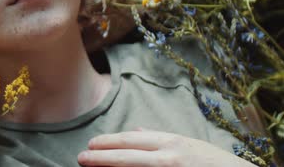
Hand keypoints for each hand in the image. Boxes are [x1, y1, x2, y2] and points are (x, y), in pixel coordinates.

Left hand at [77, 129, 254, 166]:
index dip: (109, 142)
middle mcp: (170, 158)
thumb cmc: (214, 163)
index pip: (132, 141)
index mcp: (172, 143)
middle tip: (81, 158)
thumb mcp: (189, 145)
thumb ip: (159, 139)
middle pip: (127, 157)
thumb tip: (133, 132)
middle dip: (101, 158)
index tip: (91, 144)